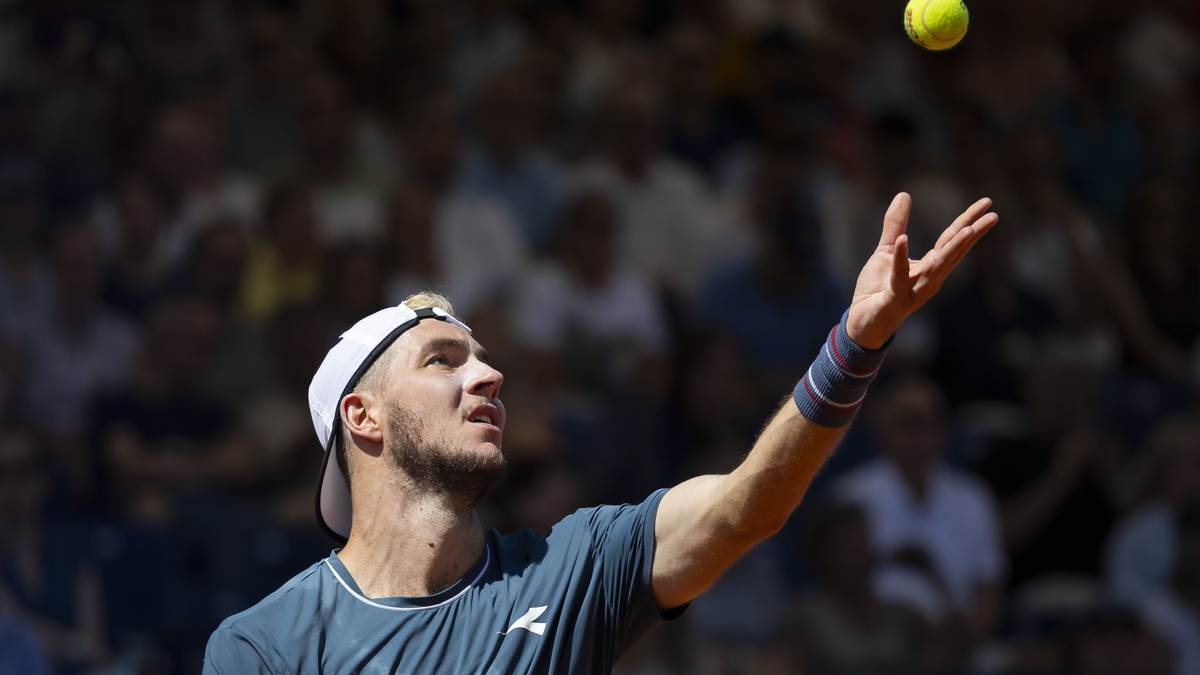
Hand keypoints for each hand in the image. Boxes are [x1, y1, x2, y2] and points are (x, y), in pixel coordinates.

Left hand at [846, 193, 997, 347]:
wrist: (862, 322)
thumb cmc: (878, 289)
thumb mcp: (886, 251)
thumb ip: (895, 225)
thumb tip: (904, 194)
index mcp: (930, 266)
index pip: (953, 239)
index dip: (969, 220)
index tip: (988, 203)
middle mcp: (929, 278)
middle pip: (954, 252)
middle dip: (973, 233)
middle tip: (993, 215)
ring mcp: (915, 290)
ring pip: (937, 267)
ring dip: (953, 249)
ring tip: (968, 230)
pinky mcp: (896, 298)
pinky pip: (900, 277)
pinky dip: (902, 258)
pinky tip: (904, 240)